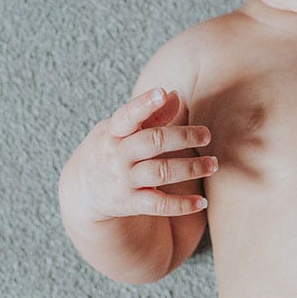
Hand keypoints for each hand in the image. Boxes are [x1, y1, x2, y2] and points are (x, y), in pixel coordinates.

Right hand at [73, 88, 216, 219]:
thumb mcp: (122, 129)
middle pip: (152, 142)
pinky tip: (201, 202)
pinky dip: (182, 204)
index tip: (161, 92)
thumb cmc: (112, 148)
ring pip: (161, 172)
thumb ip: (150, 114)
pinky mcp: (131, 203)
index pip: (127, 115)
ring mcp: (124, 180)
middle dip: (183, 137)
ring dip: (190, 168)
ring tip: (213, 164)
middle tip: (206, 135)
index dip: (144, 104)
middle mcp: (118, 155)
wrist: (84, 190)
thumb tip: (174, 94)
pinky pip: (159, 205)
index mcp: (114, 131)